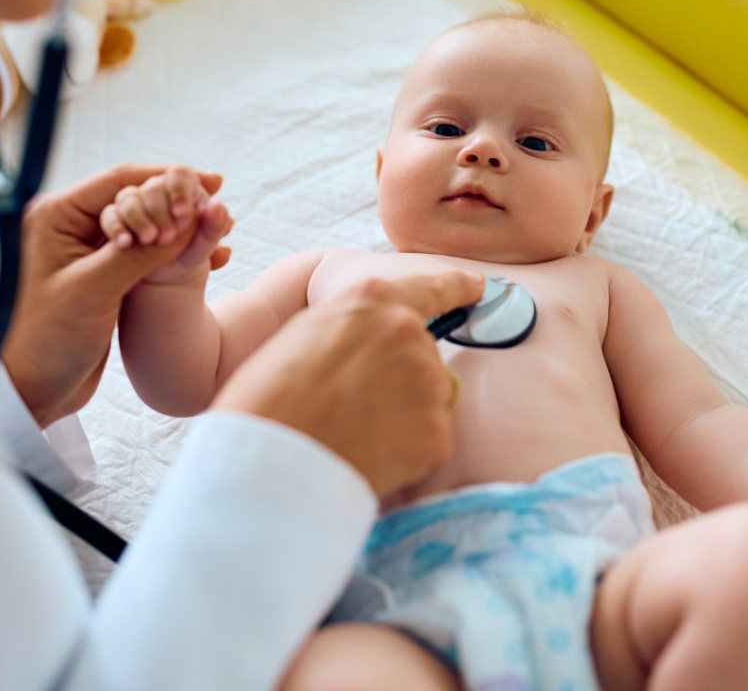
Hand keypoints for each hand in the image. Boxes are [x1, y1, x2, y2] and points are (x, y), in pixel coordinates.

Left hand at [0, 163, 224, 426]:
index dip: (169, 176)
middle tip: (218, 205)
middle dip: (180, 200)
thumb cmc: (47, 337)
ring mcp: (88, 248)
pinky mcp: (103, 273)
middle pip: (137, 196)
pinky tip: (210, 258)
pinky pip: (147, 250)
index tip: (212, 181)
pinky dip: (177, 251)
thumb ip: (143, 252)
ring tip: (222, 230)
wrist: (32, 389)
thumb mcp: (95, 289)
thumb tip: (190, 220)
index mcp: (57, 214)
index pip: (122, 180)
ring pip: (147, 223)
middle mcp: (71, 224)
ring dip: (183, 226)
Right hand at [211, 270, 485, 496]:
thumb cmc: (269, 399)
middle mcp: (408, 331)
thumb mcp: (306, 334)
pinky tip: (371, 456)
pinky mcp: (437, 430)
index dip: (457, 286)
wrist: (272, 461)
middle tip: (356, 406)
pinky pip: (431, 438)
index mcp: (371, 300)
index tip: (477, 287)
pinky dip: (408, 451)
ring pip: (431, 396)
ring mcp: (427, 380)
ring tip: (358, 433)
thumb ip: (355, 327)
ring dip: (407, 414)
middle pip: (424, 354)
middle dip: (402, 378)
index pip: (431, 287)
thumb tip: (376, 345)